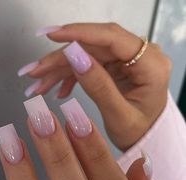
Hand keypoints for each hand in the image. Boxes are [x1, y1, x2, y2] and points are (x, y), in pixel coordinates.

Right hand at [21, 23, 171, 149]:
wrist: (146, 139)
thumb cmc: (140, 132)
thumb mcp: (119, 116)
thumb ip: (99, 86)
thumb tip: (76, 56)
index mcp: (150, 64)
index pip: (112, 37)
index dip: (79, 33)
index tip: (52, 34)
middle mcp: (140, 55)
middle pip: (93, 46)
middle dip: (60, 58)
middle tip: (35, 71)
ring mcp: (126, 60)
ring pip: (86, 54)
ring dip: (60, 69)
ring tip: (39, 85)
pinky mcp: (116, 66)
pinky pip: (88, 64)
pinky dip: (70, 76)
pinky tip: (58, 90)